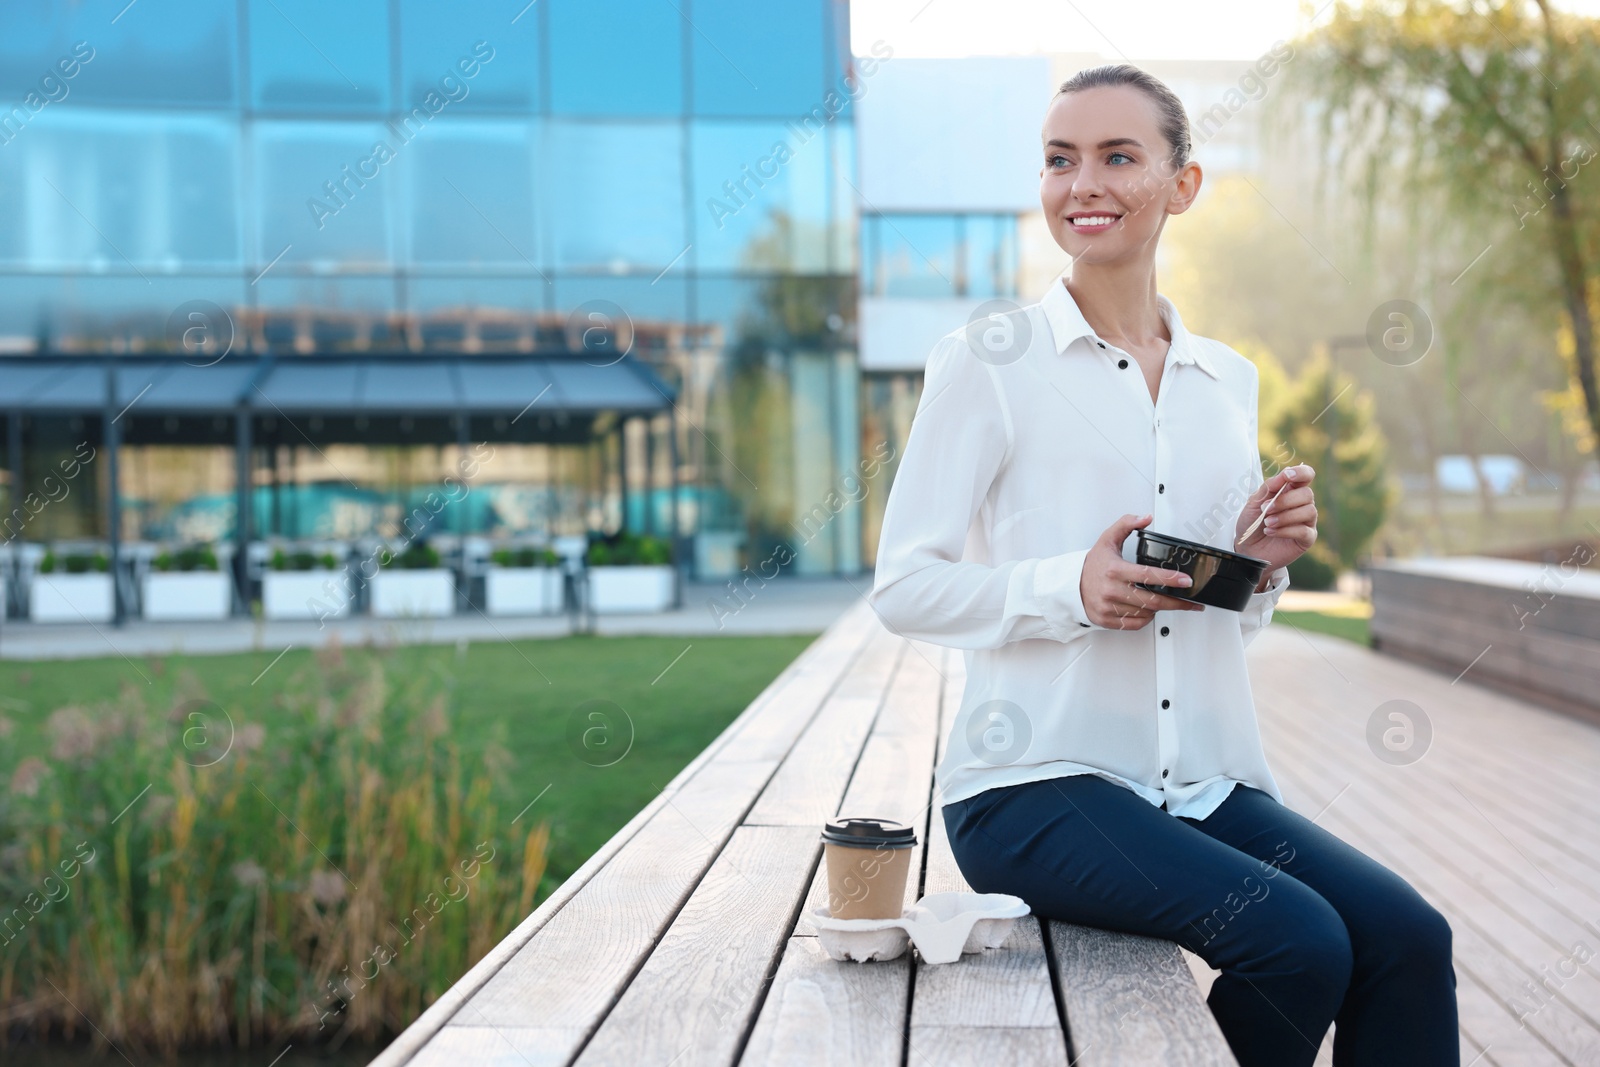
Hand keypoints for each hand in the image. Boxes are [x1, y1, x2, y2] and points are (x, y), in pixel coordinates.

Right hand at [1080, 513, 1204, 629]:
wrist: (1071, 585)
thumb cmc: (1092, 565)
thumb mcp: (1108, 539)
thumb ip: (1126, 524)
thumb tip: (1145, 517)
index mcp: (1114, 570)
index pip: (1148, 576)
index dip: (1170, 579)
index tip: (1186, 581)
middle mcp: (1111, 590)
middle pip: (1153, 601)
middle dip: (1177, 602)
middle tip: (1191, 602)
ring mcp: (1109, 607)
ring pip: (1146, 613)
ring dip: (1160, 609)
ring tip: (1167, 602)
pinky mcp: (1107, 620)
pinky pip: (1135, 624)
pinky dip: (1146, 619)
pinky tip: (1150, 611)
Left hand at [1235, 464, 1317, 580]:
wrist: (1247, 548)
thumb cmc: (1252, 523)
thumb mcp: (1254, 502)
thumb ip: (1268, 488)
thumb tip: (1283, 475)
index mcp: (1290, 491)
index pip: (1306, 475)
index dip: (1301, 472)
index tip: (1287, 476)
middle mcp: (1302, 504)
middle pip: (1307, 494)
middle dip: (1285, 501)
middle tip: (1266, 509)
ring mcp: (1307, 521)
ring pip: (1309, 511)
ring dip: (1284, 516)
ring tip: (1267, 523)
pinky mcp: (1307, 538)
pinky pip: (1304, 531)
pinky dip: (1285, 530)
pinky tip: (1270, 532)